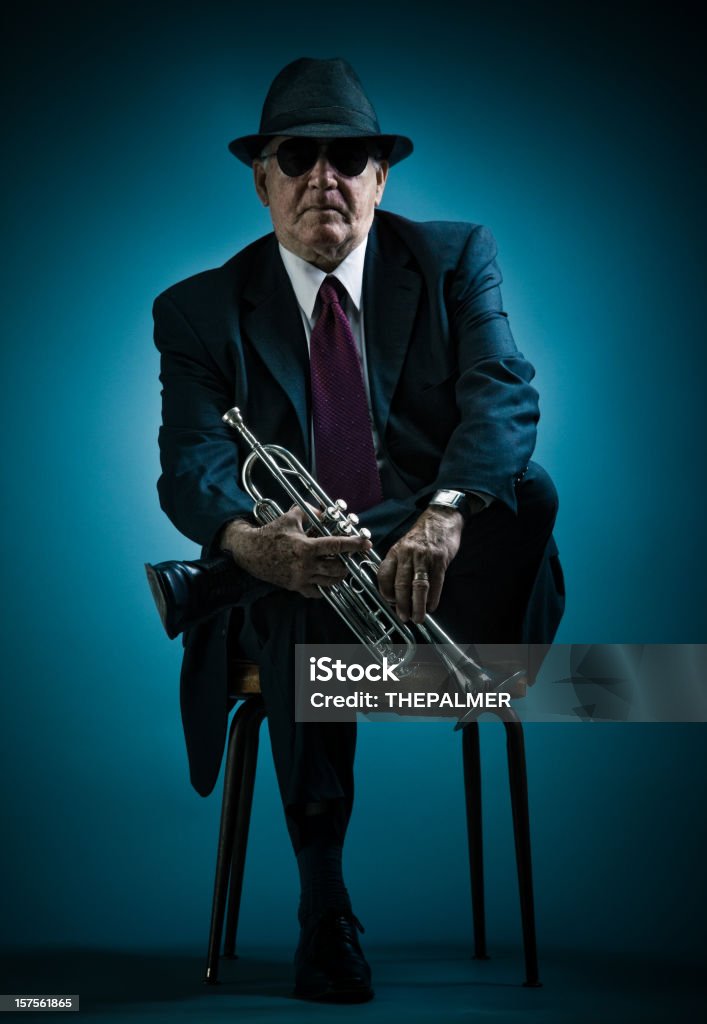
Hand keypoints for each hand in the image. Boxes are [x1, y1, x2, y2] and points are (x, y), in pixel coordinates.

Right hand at [220, 506, 371, 598]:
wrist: (250, 551)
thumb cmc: (270, 533)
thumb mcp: (290, 517)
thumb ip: (309, 512)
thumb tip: (324, 511)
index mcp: (306, 547)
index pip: (336, 545)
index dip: (353, 544)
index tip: (366, 543)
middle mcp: (305, 565)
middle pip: (337, 568)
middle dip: (346, 564)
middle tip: (348, 559)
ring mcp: (300, 578)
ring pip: (329, 582)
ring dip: (337, 575)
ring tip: (339, 568)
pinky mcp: (295, 586)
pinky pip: (315, 592)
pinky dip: (323, 588)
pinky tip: (324, 580)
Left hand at [377, 507, 463, 623]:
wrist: (441, 518)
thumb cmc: (421, 535)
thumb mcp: (403, 546)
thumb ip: (398, 565)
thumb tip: (395, 591)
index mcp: (395, 552)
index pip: (384, 575)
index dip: (385, 592)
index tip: (390, 603)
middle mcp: (407, 554)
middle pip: (401, 584)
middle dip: (401, 605)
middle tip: (403, 617)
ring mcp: (424, 557)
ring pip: (418, 586)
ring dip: (417, 605)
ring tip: (418, 617)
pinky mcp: (440, 559)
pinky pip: (436, 582)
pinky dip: (433, 597)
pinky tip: (432, 606)